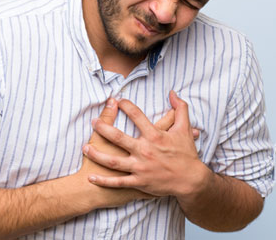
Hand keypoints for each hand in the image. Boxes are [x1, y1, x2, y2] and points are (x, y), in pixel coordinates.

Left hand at [83, 91, 211, 197]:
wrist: (190, 180)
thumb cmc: (186, 154)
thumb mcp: (185, 128)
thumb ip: (180, 108)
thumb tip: (173, 92)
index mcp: (155, 136)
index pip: (137, 116)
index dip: (125, 105)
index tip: (116, 100)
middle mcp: (145, 151)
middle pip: (118, 137)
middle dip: (103, 128)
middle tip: (93, 122)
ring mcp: (140, 168)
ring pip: (113, 161)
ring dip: (97, 154)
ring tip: (84, 147)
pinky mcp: (139, 182)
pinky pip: (118, 182)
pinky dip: (104, 181)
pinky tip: (91, 177)